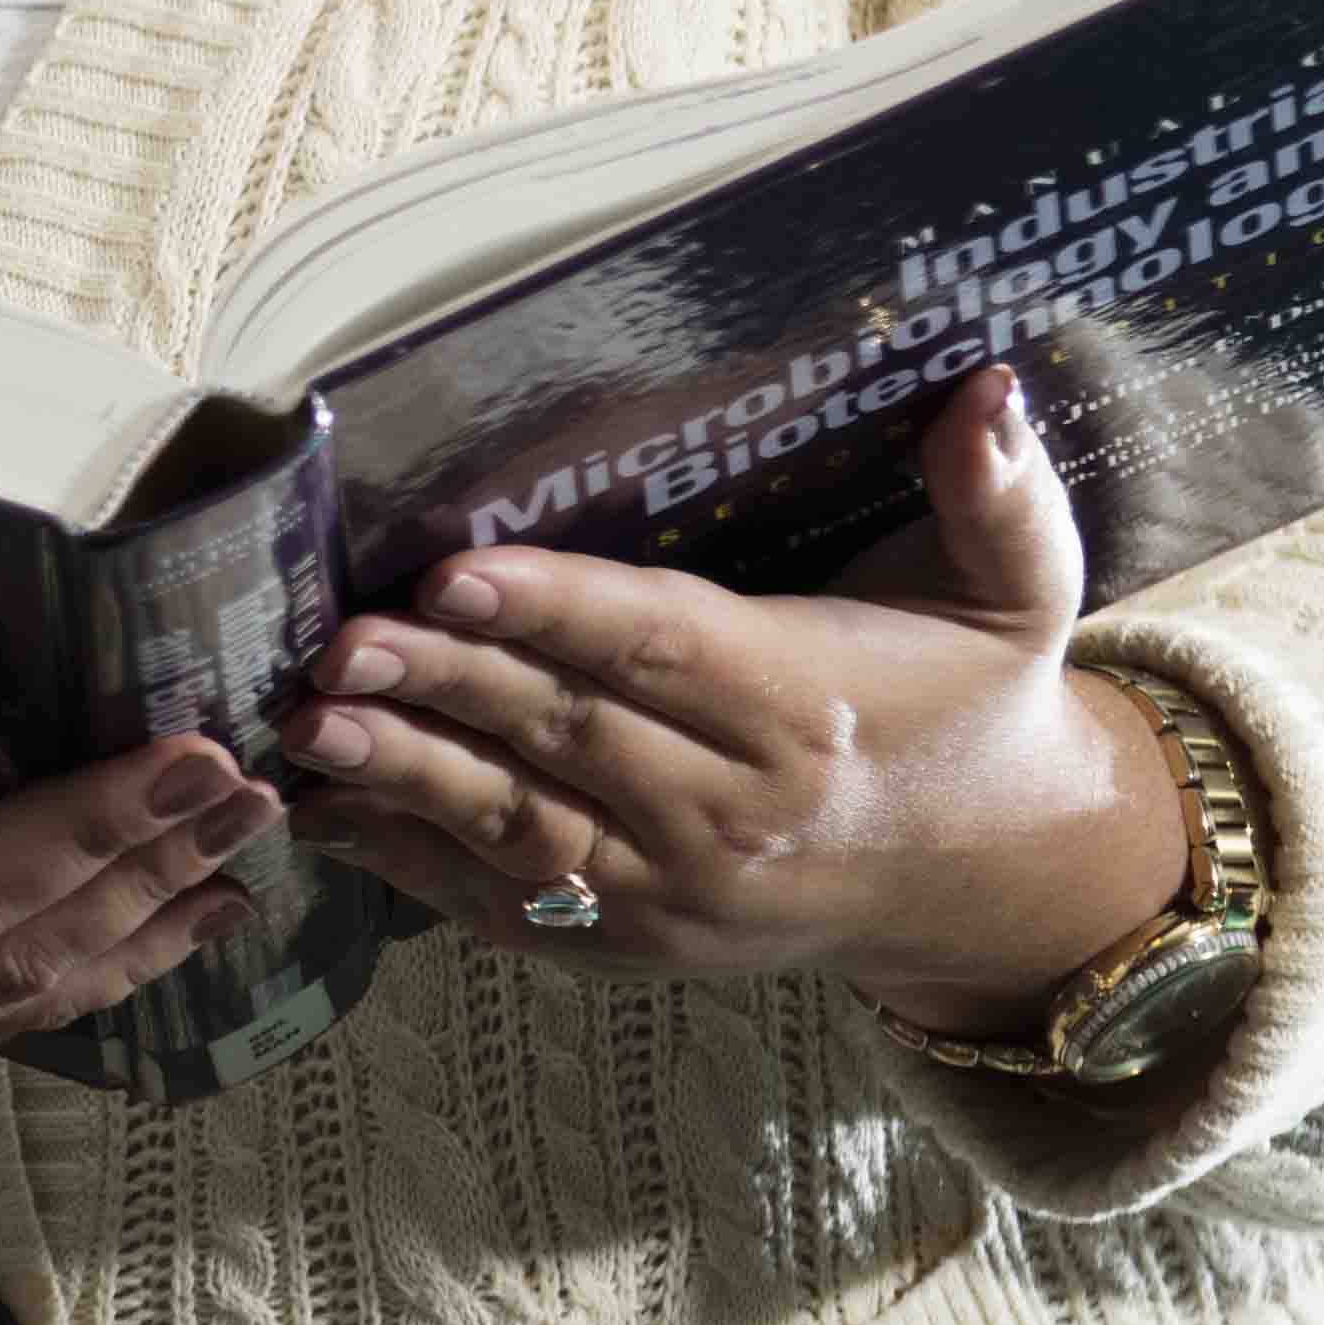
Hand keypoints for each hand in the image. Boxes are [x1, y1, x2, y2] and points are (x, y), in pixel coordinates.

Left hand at [277, 365, 1195, 1020]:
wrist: (988, 877)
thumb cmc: (975, 702)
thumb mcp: (1020, 595)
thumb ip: (997, 492)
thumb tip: (990, 381)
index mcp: (808, 705)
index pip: (662, 649)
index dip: (553, 610)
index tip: (450, 575)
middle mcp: (738, 810)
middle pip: (568, 736)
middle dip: (441, 687)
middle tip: (329, 641)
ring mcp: (681, 893)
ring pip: (521, 830)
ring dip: (403, 777)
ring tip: (303, 725)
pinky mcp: (639, 944)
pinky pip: (509, 908)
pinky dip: (410, 865)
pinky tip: (325, 810)